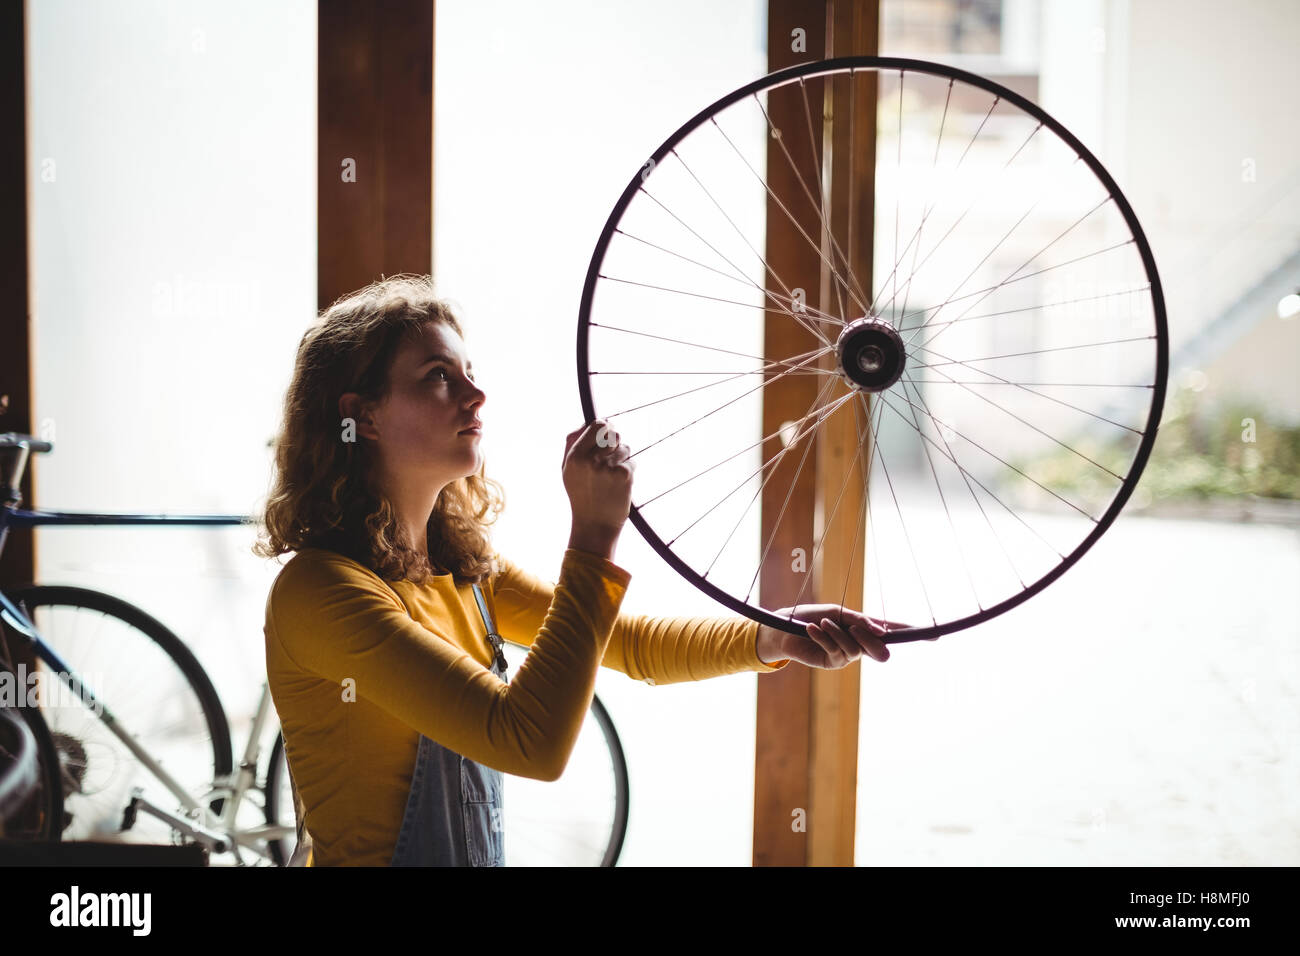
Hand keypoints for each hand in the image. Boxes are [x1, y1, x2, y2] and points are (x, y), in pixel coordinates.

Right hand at [563, 420, 633, 552]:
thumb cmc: (581, 494)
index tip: (607, 434)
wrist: (594, 524)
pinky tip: (618, 484)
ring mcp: (608, 468)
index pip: (597, 425)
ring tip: (611, 476)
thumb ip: (573, 443)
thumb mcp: (568, 469)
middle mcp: (590, 460)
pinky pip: (631, 461)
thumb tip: (587, 422)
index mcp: (575, 456)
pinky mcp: (624, 475)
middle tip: (609, 458)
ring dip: (622, 458)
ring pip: (624, 448)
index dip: (605, 428)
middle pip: (614, 434)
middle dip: (615, 443)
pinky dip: (628, 470)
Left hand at [757, 605, 917, 668]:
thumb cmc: (812, 617)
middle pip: (882, 650)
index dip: (914, 634)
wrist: (784, 627)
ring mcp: (848, 657)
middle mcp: (861, 645)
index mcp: (866, 629)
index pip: (895, 630)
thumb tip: (882, 631)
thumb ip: (860, 621)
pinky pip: (837, 651)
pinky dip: (824, 637)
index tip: (936, 635)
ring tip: (822, 623)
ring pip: (855, 648)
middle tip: (852, 625)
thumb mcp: (839, 613)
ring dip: (837, 631)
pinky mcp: (833, 664)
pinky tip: (812, 629)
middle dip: (868, 637)